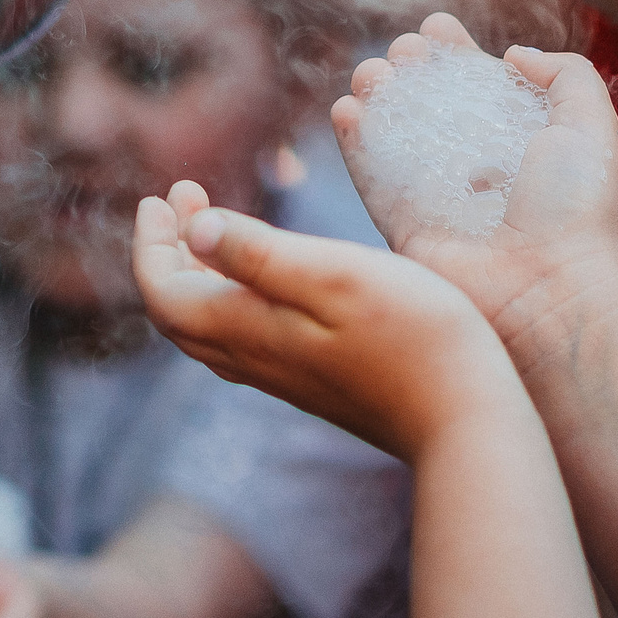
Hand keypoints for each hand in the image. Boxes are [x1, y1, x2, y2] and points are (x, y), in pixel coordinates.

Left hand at [134, 180, 519, 462]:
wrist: (467, 420)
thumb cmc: (413, 335)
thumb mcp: (335, 276)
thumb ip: (260, 254)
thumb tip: (194, 229)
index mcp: (248, 331)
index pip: (164, 294)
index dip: (150, 244)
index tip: (160, 197)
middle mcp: (256, 361)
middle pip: (179, 312)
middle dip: (168, 251)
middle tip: (181, 196)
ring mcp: (285, 378)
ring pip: (210, 328)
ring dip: (198, 272)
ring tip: (212, 223)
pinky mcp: (315, 383)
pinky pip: (243, 340)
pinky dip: (230, 296)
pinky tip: (263, 276)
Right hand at [332, 13, 617, 354]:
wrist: (548, 293)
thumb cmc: (576, 212)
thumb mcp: (592, 127)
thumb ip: (567, 73)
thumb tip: (511, 55)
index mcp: (517, 140)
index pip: (476, 83)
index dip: (453, 51)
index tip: (438, 27)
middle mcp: (472, 164)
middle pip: (427, 99)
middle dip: (409, 65)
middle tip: (405, 52)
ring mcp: (433, 192)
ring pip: (390, 130)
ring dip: (375, 92)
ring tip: (373, 74)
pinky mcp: (400, 222)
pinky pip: (368, 174)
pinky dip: (353, 139)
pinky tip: (348, 108)